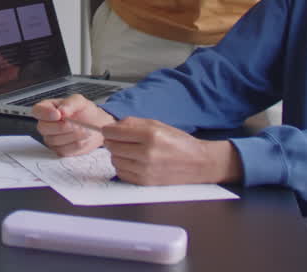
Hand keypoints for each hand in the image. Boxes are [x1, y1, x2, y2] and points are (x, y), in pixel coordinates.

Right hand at [31, 94, 115, 156]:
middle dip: (61, 127)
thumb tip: (61, 111)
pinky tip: (83, 138)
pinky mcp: (59, 150)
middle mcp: (46, 124)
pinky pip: (63, 150)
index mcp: (48, 108)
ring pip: (53, 140)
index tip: (59, 115)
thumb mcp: (80, 101)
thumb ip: (70, 103)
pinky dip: (76, 145)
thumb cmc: (85, 112)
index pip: (37, 110)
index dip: (46, 114)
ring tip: (84, 130)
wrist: (96, 125)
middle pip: (43, 128)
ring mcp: (51, 138)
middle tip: (76, 124)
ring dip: (72, 136)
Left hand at [102, 117, 241, 185]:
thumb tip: (111, 126)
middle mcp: (147, 153)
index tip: (109, 130)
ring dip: (118, 154)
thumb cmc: (179, 142)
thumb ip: (132, 123)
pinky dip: (124, 167)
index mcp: (151, 134)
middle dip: (113, 141)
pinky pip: (121, 173)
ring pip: (114, 160)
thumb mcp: (157, 124)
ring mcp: (145, 170)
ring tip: (132, 151)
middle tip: (123, 140)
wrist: (198, 163)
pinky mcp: (145, 182)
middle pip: (111, 146)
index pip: (113, 132)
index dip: (108, 130)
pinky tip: (134, 162)